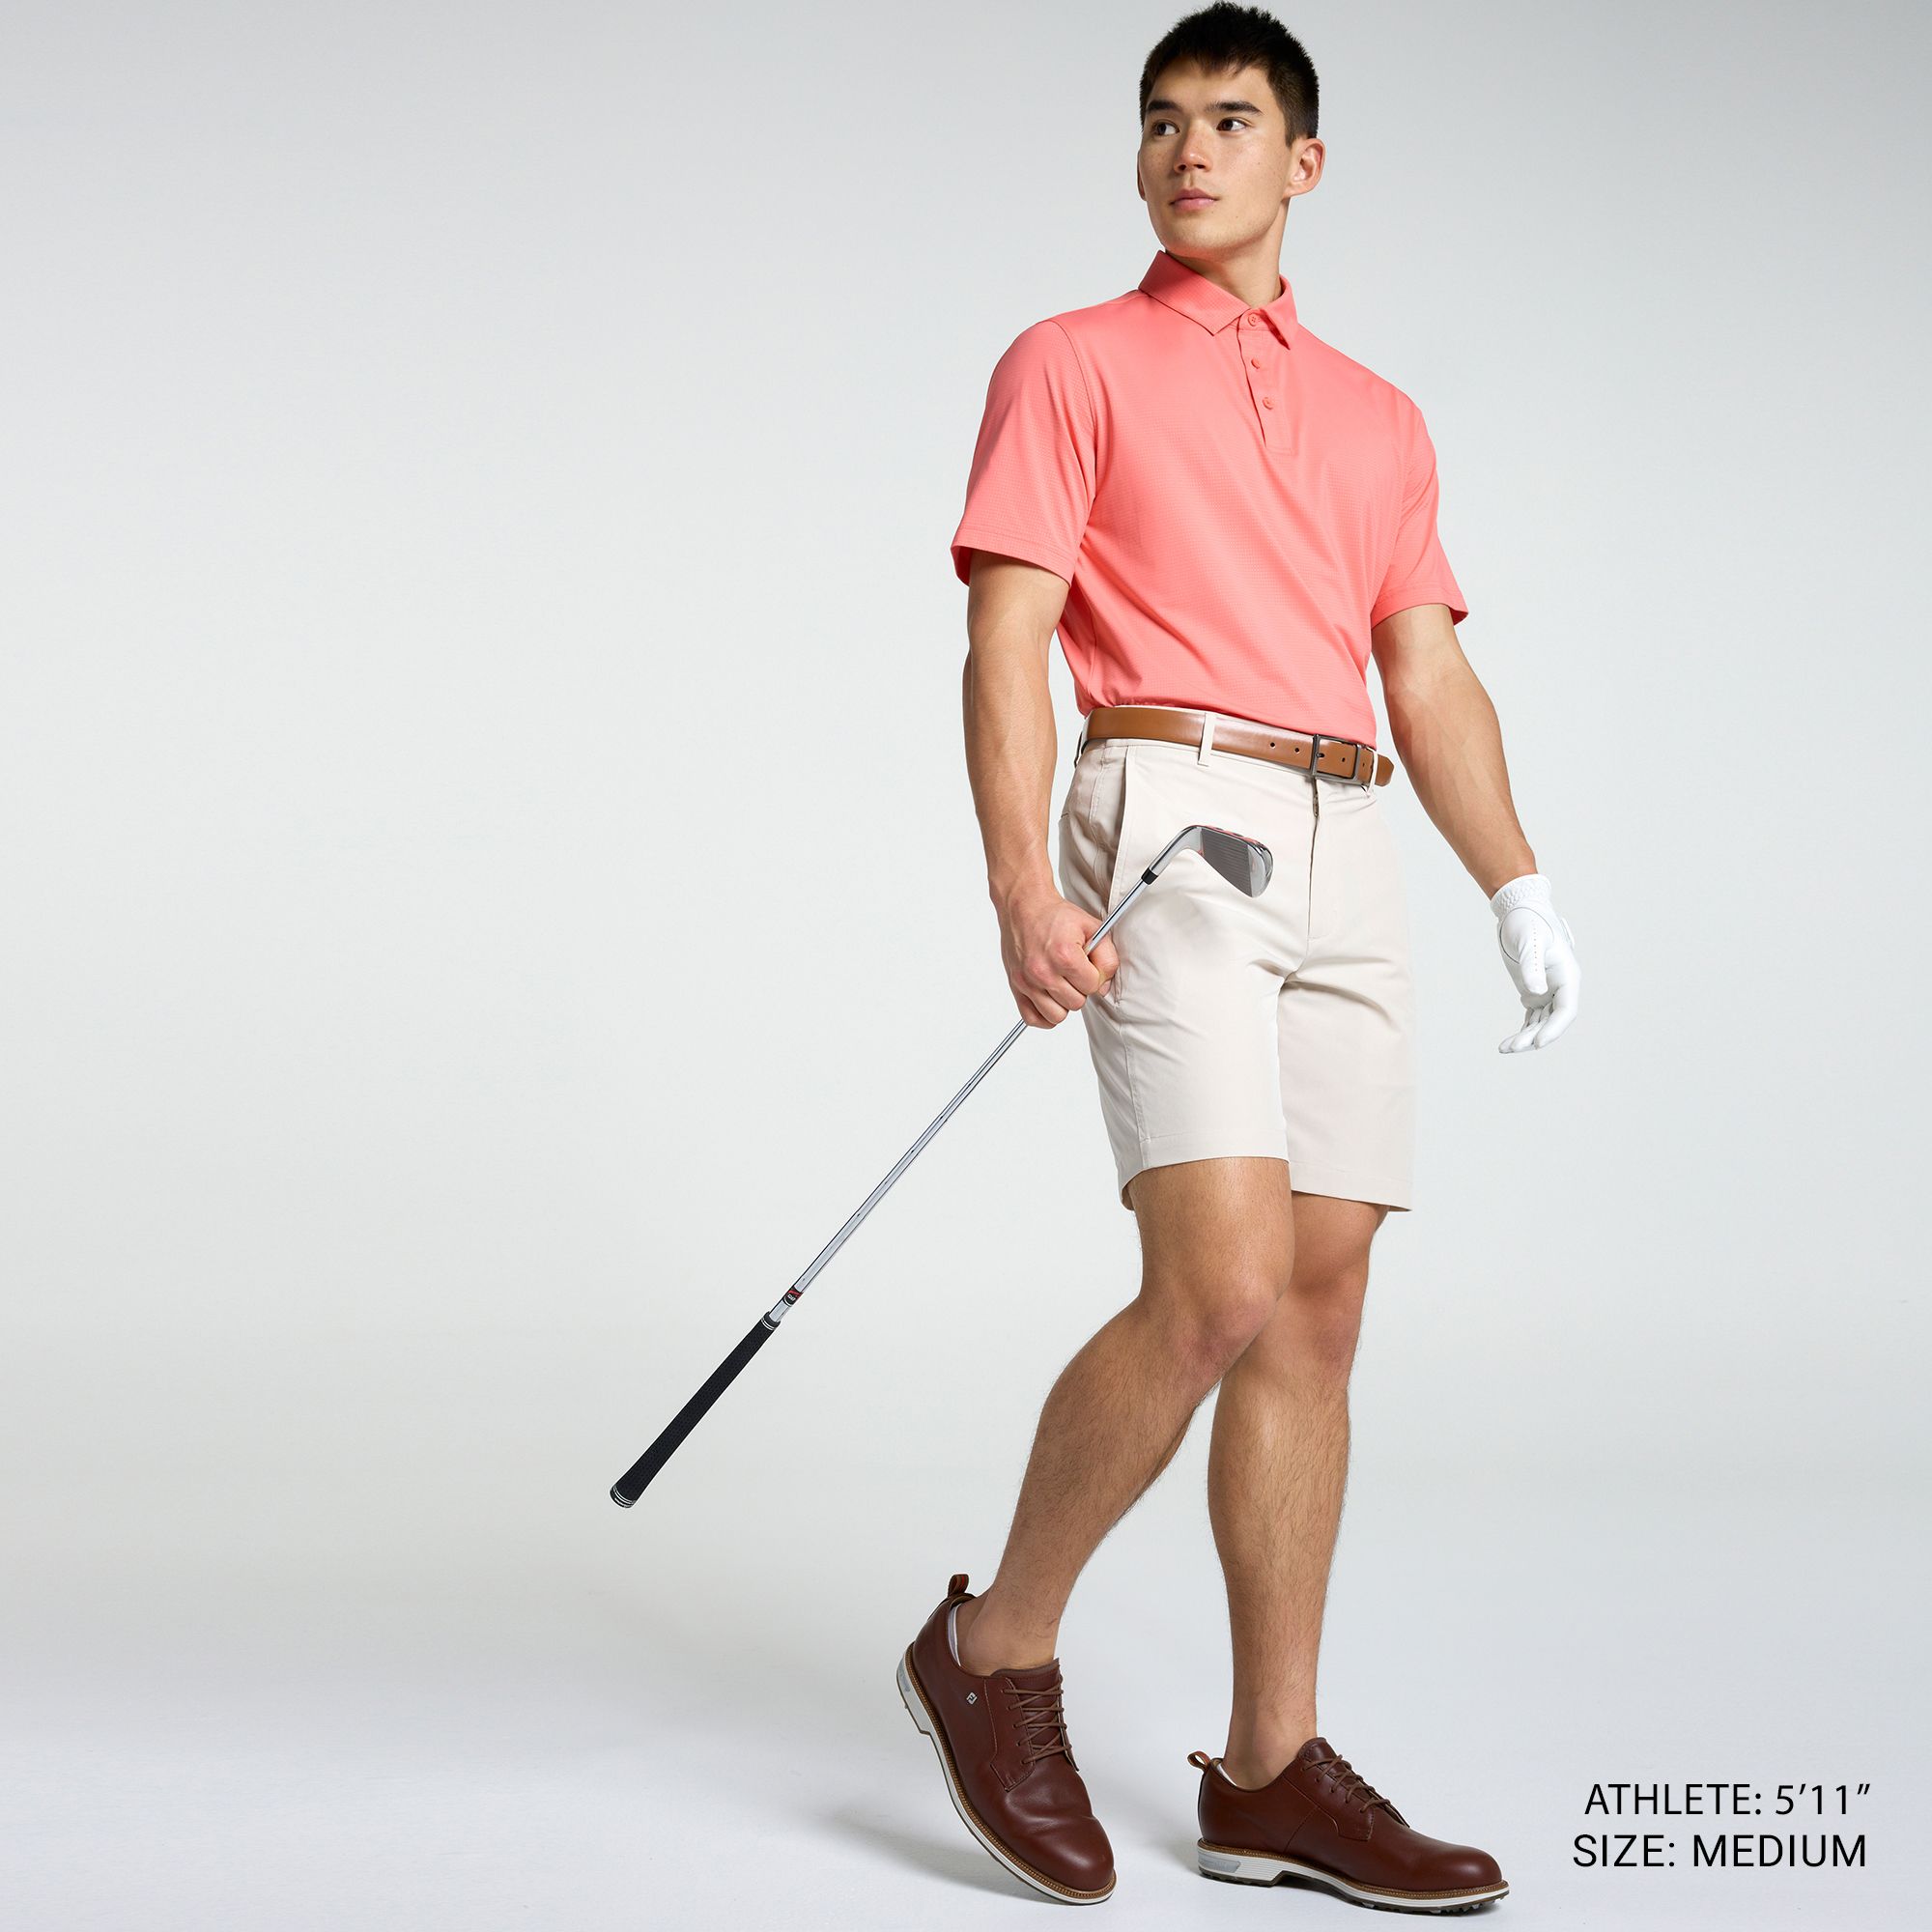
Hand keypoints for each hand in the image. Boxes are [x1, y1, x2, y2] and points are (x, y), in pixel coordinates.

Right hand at [998, 881, 1117, 1027]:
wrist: (1024, 906)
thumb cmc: (1055, 916)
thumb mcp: (1092, 928)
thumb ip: (1107, 958)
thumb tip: (1103, 987)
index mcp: (1064, 955)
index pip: (1092, 986)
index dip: (1094, 975)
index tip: (1087, 964)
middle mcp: (1043, 971)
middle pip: (1076, 1003)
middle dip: (1079, 988)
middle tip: (1072, 971)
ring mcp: (1027, 981)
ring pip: (1057, 1016)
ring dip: (1063, 1002)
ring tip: (1061, 983)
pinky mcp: (1016, 987)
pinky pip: (1033, 1018)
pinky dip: (1043, 1014)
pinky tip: (1049, 998)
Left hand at [1489, 873, 1578, 1050]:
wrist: (1518, 912)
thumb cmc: (1528, 922)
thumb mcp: (1529, 941)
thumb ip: (1532, 966)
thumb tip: (1536, 992)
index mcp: (1568, 976)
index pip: (1566, 1010)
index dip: (1554, 1029)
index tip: (1538, 1043)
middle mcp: (1561, 987)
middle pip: (1552, 1021)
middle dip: (1534, 1036)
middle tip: (1513, 1047)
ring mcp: (1548, 991)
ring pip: (1541, 1023)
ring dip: (1525, 1037)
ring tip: (1505, 1048)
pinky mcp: (1533, 992)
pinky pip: (1531, 1018)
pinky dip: (1522, 1030)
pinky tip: (1508, 1043)